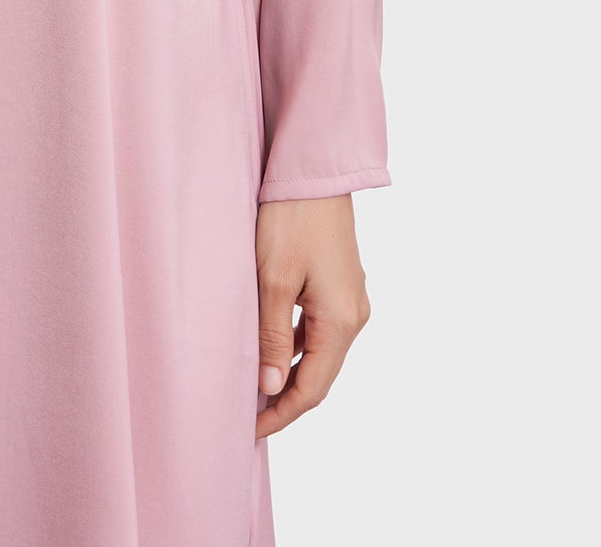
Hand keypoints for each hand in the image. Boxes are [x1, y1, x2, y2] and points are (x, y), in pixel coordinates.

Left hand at [254, 194, 370, 437]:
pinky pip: (318, 329)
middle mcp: (354, 315)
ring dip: (287, 372)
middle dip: (284, 399)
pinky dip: (293, 345)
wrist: (314, 170)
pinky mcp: (339, 283)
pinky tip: (268, 347)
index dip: (281, 415)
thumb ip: (271, 337)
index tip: (249, 431)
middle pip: (319, 375)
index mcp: (342, 320)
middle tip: (246, 417)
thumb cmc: (291, 218)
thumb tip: (269, 390)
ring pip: (318, 352)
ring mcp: (349, 298)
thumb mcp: (273, 279)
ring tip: (251, 387)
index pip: (312, 389)